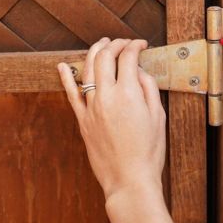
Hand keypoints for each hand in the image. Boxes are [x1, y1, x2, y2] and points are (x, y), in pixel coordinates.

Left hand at [57, 38, 166, 202]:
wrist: (129, 180)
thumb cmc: (148, 152)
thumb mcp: (158, 116)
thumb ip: (149, 88)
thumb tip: (139, 71)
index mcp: (129, 94)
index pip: (128, 57)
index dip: (135, 46)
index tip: (141, 45)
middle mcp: (106, 96)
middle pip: (105, 57)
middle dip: (115, 44)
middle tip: (124, 42)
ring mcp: (91, 108)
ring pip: (87, 69)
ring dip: (94, 52)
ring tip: (102, 44)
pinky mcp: (82, 120)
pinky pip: (71, 94)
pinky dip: (66, 77)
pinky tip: (63, 66)